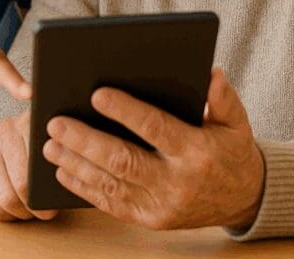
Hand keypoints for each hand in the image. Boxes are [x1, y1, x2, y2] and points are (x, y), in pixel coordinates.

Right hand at [0, 111, 59, 220]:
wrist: (15, 128)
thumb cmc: (42, 141)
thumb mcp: (53, 141)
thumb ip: (60, 156)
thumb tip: (67, 183)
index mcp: (29, 123)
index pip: (36, 168)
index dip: (45, 194)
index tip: (52, 207)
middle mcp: (5, 132)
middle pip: (20, 187)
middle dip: (34, 207)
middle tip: (44, 213)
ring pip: (4, 199)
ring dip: (20, 213)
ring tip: (30, 211)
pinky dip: (4, 215)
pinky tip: (14, 209)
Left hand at [42, 68, 264, 229]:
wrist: (244, 199)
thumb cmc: (232, 151)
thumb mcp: (237, 122)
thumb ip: (223, 98)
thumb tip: (211, 72)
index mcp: (197, 152)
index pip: (156, 128)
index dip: (126, 111)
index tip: (97, 94)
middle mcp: (177, 182)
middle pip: (123, 160)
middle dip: (86, 140)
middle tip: (56, 122)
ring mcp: (161, 206)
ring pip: (110, 184)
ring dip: (76, 164)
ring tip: (50, 143)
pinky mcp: (149, 220)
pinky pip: (110, 204)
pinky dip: (84, 188)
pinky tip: (63, 170)